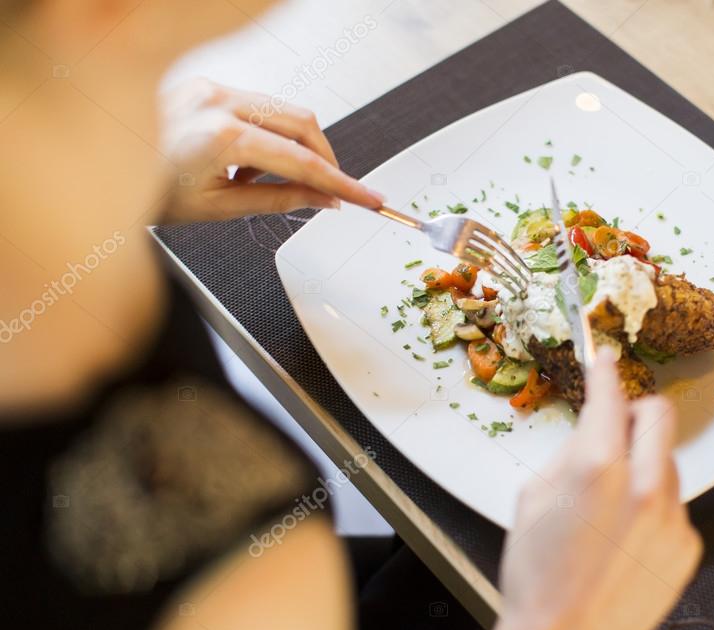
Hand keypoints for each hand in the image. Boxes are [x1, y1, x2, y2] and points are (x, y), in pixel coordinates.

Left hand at [157, 78, 382, 222]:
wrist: (95, 170)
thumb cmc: (144, 193)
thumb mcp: (218, 209)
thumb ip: (278, 201)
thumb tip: (321, 200)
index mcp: (220, 138)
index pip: (302, 162)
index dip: (341, 183)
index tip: (367, 198)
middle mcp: (217, 102)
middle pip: (303, 123)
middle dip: (325, 159)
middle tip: (331, 192)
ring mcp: (211, 88)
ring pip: (286, 110)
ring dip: (296, 147)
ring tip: (266, 181)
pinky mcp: (206, 85)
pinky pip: (260, 105)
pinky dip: (270, 135)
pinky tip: (247, 163)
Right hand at [475, 348, 702, 629]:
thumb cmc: (537, 575)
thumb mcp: (533, 497)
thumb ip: (569, 453)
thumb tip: (591, 427)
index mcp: (597, 466)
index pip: (610, 395)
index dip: (605, 370)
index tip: (606, 360)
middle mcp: (644, 485)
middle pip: (658, 414)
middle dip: (636, 411)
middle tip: (615, 427)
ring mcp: (671, 516)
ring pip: (667, 463)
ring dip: (644, 467)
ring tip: (611, 507)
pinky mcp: (686, 545)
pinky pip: (675, 506)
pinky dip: (654, 509)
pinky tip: (625, 538)